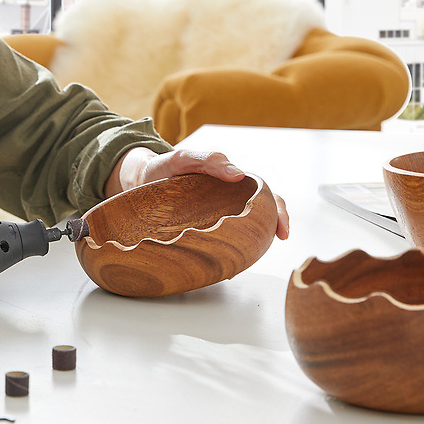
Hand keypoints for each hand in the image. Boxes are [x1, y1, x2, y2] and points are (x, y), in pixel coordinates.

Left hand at [106, 147, 288, 240]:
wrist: (142, 181)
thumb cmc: (166, 167)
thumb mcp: (184, 158)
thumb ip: (209, 160)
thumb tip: (238, 174)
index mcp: (230, 181)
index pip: (265, 194)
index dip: (278, 211)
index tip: (281, 229)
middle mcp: (229, 198)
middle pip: (264, 211)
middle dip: (276, 223)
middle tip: (280, 237)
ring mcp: (217, 213)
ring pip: (246, 227)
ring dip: (256, 239)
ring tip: (256, 253)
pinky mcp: (204, 226)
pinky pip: (224, 239)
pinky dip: (232, 250)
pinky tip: (231, 264)